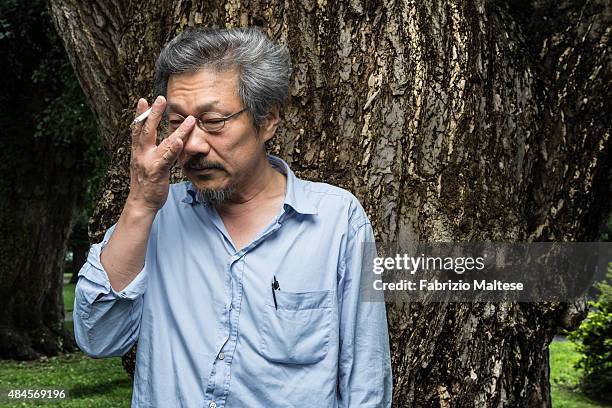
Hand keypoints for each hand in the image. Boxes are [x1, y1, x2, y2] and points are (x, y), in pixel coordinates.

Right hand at [127, 96, 195, 211]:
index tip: (143, 100)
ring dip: (178, 130)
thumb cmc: (146, 184)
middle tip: (160, 98)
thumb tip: (162, 142)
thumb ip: (152, 152)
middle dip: (153, 113)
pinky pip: (167, 158)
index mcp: (138, 151)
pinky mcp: (158, 171)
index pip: (138, 129)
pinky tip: (180, 140)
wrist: (141, 203)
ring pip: (164, 142)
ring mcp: (149, 162)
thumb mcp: (145, 164)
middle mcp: (141, 154)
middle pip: (147, 130)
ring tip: (189, 119)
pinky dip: (174, 149)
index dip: (140, 115)